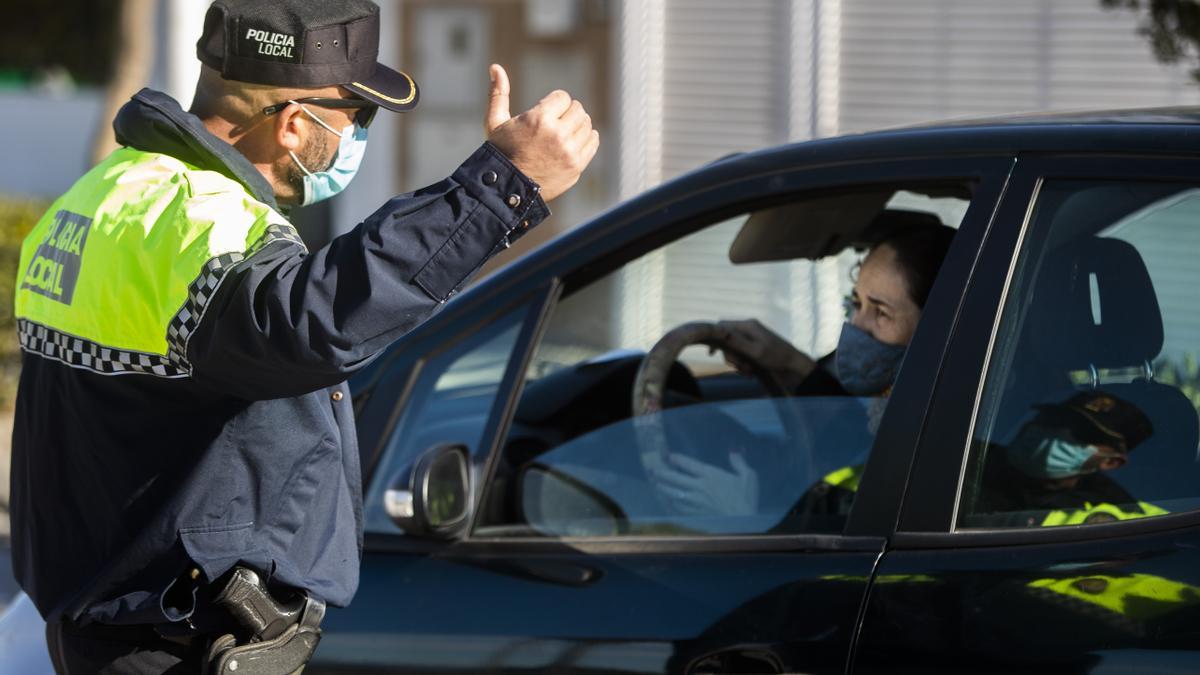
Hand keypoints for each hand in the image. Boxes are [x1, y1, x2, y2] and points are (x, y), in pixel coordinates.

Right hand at [484, 64, 599, 202]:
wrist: (507, 189)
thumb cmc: (500, 153)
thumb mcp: (494, 122)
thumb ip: (498, 94)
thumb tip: (495, 66)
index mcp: (539, 119)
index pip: (563, 97)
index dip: (555, 102)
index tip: (547, 111)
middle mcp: (557, 134)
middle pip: (577, 109)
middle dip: (567, 112)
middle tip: (557, 120)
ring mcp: (569, 152)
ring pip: (587, 124)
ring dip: (578, 124)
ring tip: (564, 131)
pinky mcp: (576, 166)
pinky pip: (593, 142)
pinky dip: (587, 138)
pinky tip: (575, 140)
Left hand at [647, 452, 758, 516]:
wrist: (743, 520)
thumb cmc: (746, 498)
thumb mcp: (748, 476)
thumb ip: (739, 462)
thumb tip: (733, 452)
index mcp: (710, 475)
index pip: (688, 464)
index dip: (677, 459)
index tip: (669, 456)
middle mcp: (699, 486)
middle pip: (676, 478)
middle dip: (664, 473)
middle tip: (655, 469)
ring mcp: (696, 501)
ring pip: (674, 492)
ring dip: (664, 488)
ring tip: (657, 484)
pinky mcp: (696, 513)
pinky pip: (679, 507)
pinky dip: (672, 503)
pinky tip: (669, 501)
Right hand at [715, 319, 815, 382]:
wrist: (794, 368)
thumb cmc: (778, 357)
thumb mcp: (755, 351)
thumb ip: (736, 341)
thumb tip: (718, 331)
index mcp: (748, 326)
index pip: (722, 326)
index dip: (715, 338)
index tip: (712, 353)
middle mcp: (748, 331)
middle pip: (725, 340)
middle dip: (730, 356)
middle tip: (741, 366)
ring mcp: (750, 341)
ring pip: (732, 351)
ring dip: (737, 363)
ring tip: (748, 372)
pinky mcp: (753, 351)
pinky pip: (740, 357)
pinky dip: (742, 366)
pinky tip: (750, 373)